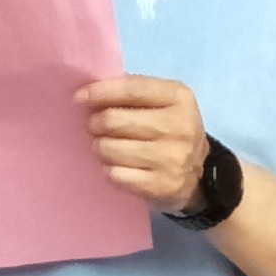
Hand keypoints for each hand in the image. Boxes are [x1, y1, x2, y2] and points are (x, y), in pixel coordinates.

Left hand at [79, 75, 208, 213]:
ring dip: (99, 147)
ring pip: (112, 149)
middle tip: (93, 126)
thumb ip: (133, 92)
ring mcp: (173, 158)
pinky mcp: (163, 185)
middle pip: (115, 121)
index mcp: (179, 97)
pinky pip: (117, 175)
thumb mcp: (162, 101)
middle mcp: (180, 126)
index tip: (78, 97)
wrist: (197, 172)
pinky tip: (113, 165)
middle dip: (95, 123)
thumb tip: (90, 93)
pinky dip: (108, 169)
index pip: (131, 90)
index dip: (100, 92)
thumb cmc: (169, 127)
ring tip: (103, 146)